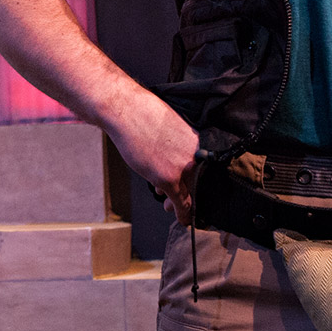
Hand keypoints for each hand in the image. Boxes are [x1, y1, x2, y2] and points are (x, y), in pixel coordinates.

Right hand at [105, 92, 200, 225]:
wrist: (127, 111)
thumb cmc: (142, 116)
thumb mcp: (168, 131)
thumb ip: (176, 150)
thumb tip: (176, 168)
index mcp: (197, 142)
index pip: (204, 169)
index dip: (199, 183)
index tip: (198, 191)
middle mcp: (196, 155)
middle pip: (198, 182)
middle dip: (188, 194)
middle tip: (183, 203)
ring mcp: (184, 167)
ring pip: (187, 192)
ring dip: (180, 203)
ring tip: (171, 207)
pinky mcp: (170, 178)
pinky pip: (181, 201)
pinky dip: (182, 214)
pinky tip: (182, 219)